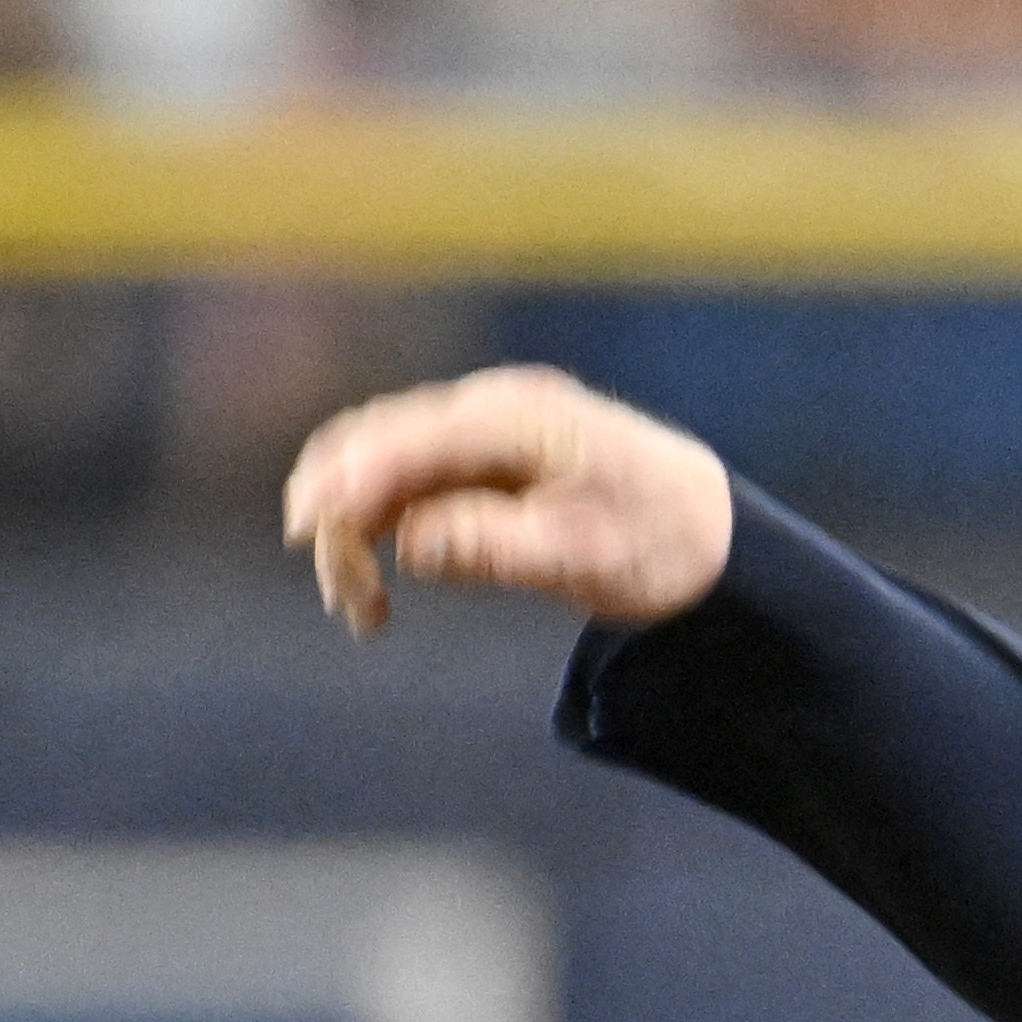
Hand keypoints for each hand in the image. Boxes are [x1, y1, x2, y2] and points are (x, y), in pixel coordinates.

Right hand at [281, 366, 736, 637]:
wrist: (711, 534)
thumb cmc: (657, 541)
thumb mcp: (583, 557)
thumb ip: (493, 546)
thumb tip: (409, 542)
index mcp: (517, 418)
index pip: (409, 440)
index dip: (349, 482)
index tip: (310, 532)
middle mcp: (490, 411)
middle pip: (376, 442)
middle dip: (339, 513)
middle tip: (344, 599)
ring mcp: (482, 433)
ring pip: (379, 465)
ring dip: (353, 528)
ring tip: (361, 610)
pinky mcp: (479, 463)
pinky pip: (405, 486)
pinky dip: (379, 530)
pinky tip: (379, 589)